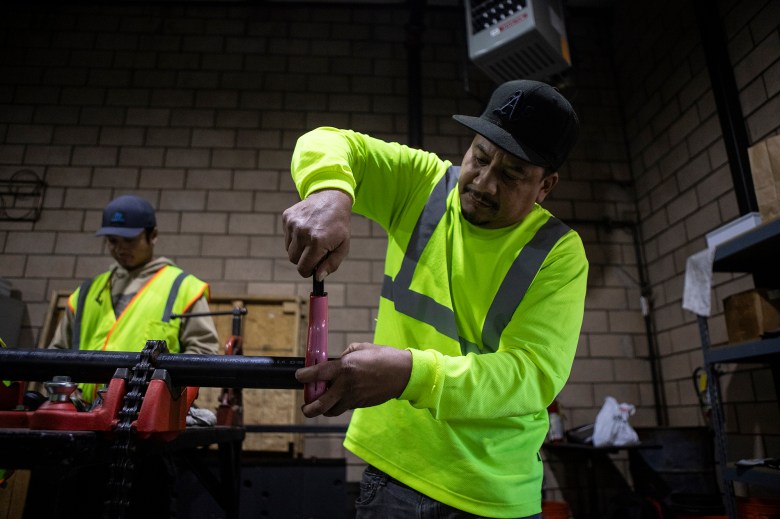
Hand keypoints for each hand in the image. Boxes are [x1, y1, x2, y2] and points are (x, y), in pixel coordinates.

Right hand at [283, 189, 351, 279]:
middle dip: (303, 260)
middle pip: (293, 260)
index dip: (307, 272)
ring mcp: (293, 224)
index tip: (312, 269)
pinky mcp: (287, 217)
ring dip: (298, 248)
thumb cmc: (338, 226)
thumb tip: (318, 277)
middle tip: (314, 252)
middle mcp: (303, 232)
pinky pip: (287, 236)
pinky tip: (306, 228)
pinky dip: (295, 236)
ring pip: (289, 249)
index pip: (303, 268)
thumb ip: (331, 264)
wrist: (331, 198)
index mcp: (318, 242)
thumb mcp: (343, 246)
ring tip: (311, 238)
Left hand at [295, 343, 412, 417]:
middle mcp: (346, 385)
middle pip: (320, 404)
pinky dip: (339, 404)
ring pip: (331, 411)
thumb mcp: (361, 348)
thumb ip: (346, 355)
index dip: (304, 376)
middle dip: (308, 408)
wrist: (403, 373)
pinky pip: (345, 407)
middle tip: (305, 405)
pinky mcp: (361, 404)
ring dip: (323, 408)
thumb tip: (336, 361)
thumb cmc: (383, 356)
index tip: (299, 376)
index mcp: (344, 368)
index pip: (316, 375)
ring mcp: (353, 398)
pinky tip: (341, 396)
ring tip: (322, 402)